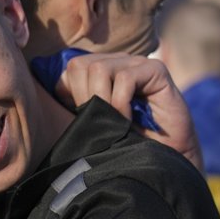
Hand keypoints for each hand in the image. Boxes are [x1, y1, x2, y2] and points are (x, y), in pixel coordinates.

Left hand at [59, 53, 202, 170]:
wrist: (166, 155)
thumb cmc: (130, 140)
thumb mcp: (97, 121)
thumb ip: (80, 104)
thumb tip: (53, 91)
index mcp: (101, 71)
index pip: (70, 68)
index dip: (70, 93)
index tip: (84, 117)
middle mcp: (118, 62)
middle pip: (80, 65)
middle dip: (84, 96)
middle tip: (101, 119)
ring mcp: (137, 63)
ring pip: (99, 69)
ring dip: (102, 100)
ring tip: (115, 121)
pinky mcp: (156, 70)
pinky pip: (124, 78)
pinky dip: (121, 103)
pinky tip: (128, 119)